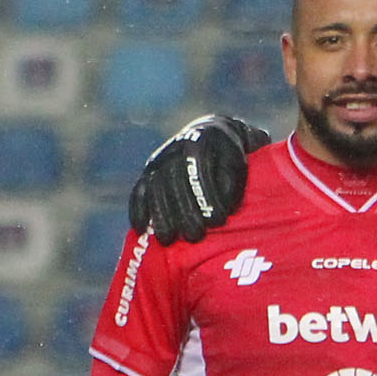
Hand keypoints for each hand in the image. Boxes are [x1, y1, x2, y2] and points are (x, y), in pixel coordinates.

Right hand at [129, 115, 268, 243]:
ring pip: (154, 188)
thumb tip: (225, 206)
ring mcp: (158, 160)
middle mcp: (173, 149)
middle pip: (173, 182)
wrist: (213, 134)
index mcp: (199, 143)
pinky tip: (141, 228)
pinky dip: (138, 209)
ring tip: (168, 240)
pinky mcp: (148, 171)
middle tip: (195, 236)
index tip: (218, 221)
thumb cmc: (231, 156)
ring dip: (160, 216)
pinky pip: (138, 190)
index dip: (207, 197)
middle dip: (184, 212)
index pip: (199, 172)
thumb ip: (232, 182)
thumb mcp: (239, 164)